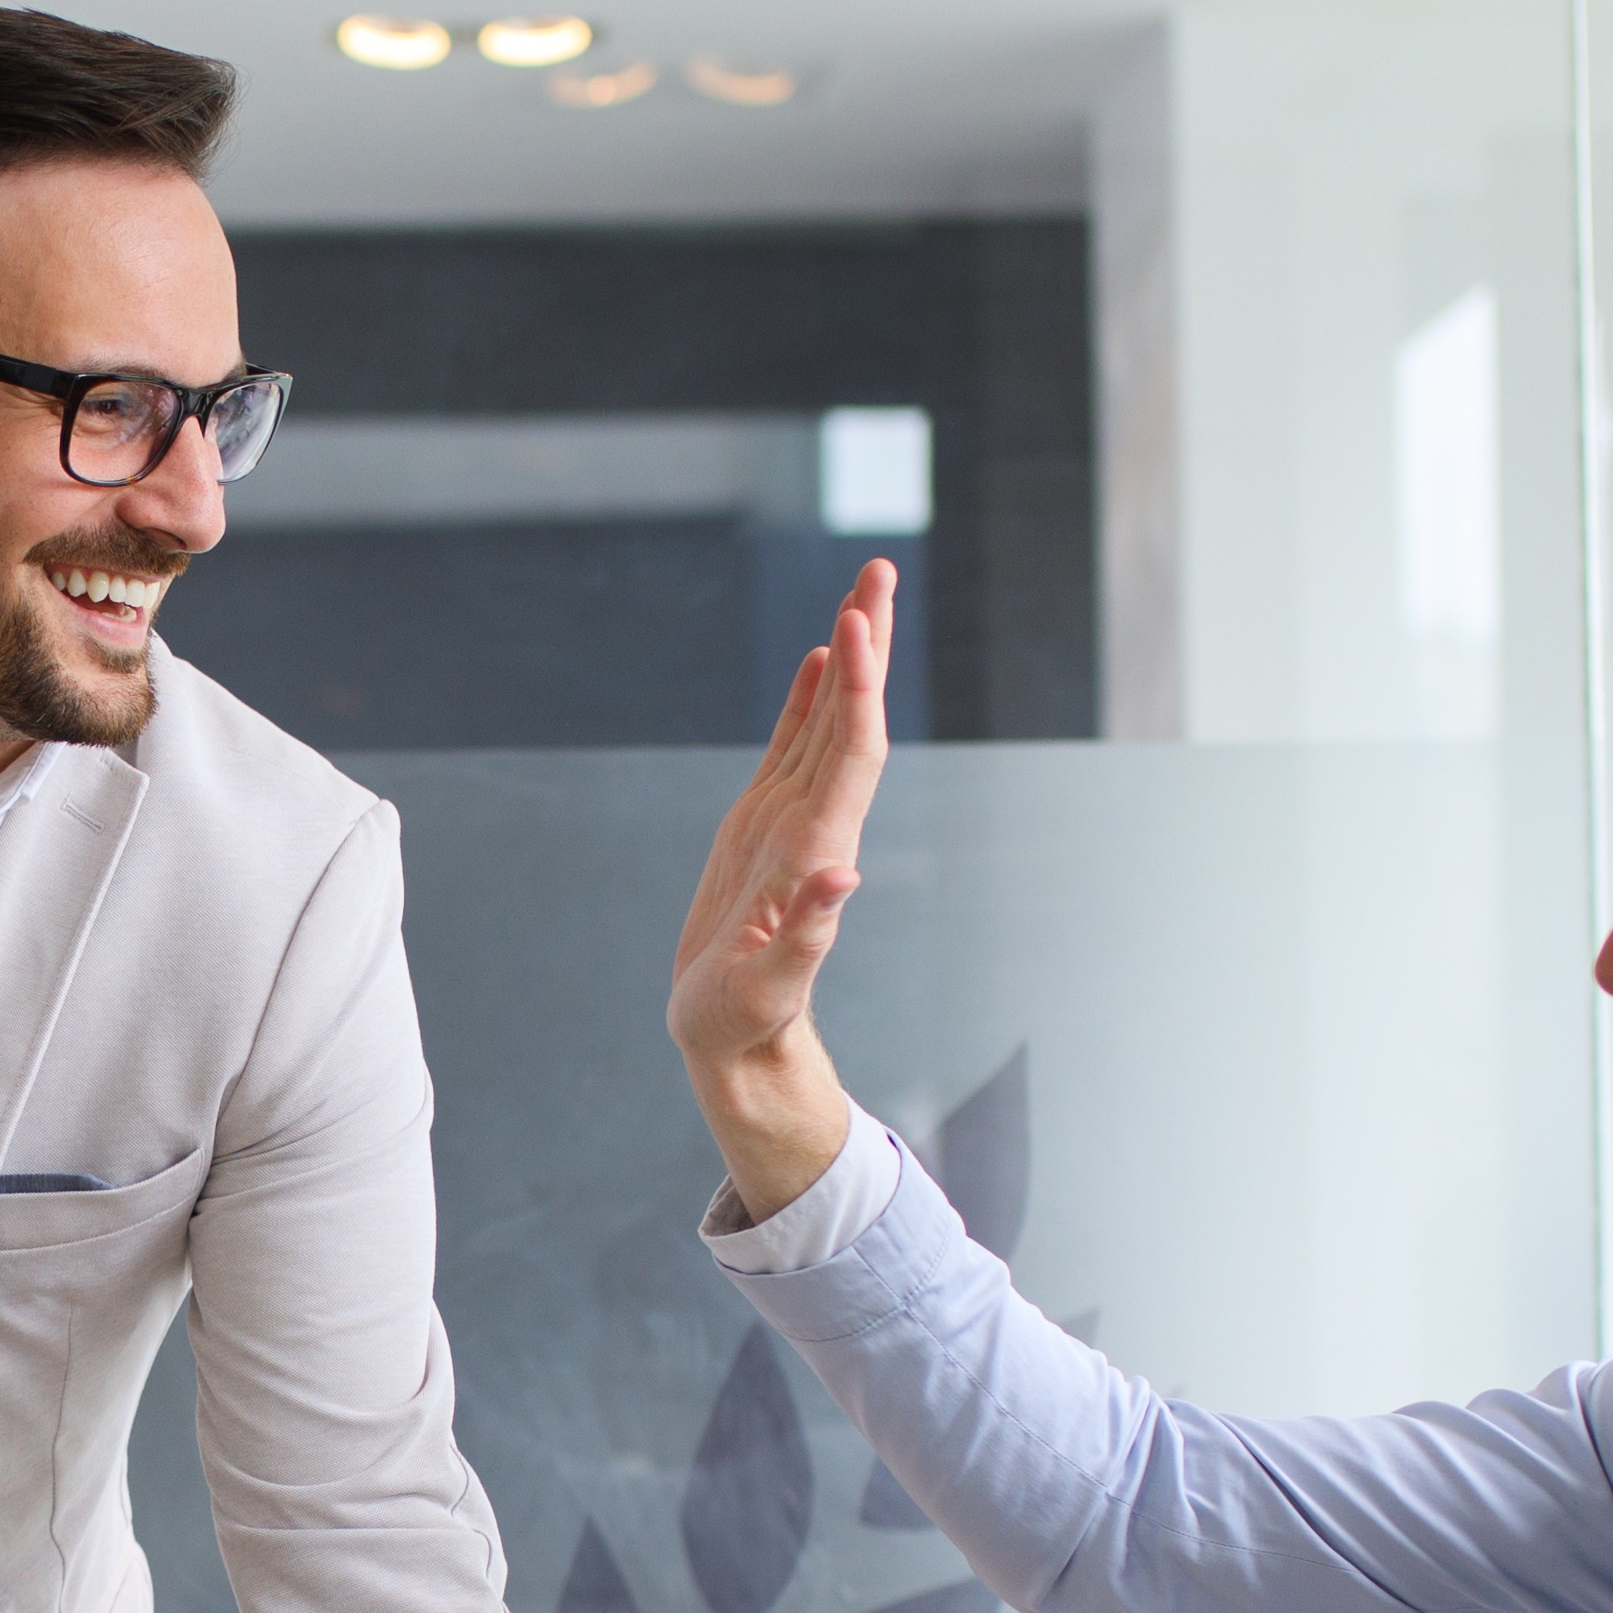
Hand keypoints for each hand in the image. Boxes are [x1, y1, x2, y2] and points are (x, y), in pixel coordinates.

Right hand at [664, 560, 896, 1222]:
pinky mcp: (764, 829)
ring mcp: (793, 822)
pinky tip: (819, 658)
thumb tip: (842, 877)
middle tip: (877, 570)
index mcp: (817, 851)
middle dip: (865, 645)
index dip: (857, 689)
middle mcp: (817, 825)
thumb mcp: (769, 985)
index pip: (851, 752)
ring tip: (859, 591)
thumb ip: (805, 933)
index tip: (852, 627)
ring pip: (828, 720)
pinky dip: (809, 698)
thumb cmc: (745, 1022)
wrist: (735, 1042)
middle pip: (851, 717)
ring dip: (846, 656)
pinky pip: (794, 747)